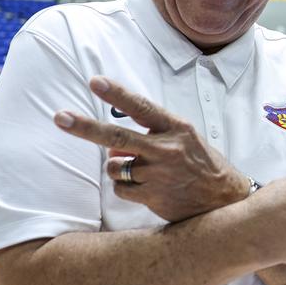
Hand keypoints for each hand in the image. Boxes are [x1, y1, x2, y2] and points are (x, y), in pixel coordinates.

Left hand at [54, 76, 250, 221]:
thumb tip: (111, 147)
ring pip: (114, 167)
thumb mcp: (185, 141)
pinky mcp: (154, 197)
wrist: (226, 203)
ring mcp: (159, 174)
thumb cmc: (203, 166)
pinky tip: (146, 189)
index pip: (141, 107)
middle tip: (60, 117)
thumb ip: (151, 137)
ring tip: (142, 172)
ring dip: (118, 169)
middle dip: (84, 127)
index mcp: (177, 128)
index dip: (117, 94)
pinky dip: (125, 188)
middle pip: (116, 137)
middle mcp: (166, 149)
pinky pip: (121, 189)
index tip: (96, 81)